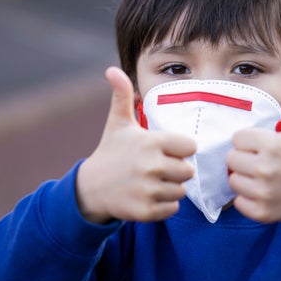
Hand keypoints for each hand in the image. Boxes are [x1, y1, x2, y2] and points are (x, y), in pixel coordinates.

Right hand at [76, 67, 196, 223]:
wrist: (90, 188)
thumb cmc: (111, 152)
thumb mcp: (117, 123)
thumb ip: (122, 96)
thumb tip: (112, 69)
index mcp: (151, 142)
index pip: (190, 146)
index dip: (181, 149)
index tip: (166, 150)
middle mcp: (151, 166)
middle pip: (188, 171)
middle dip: (176, 171)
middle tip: (158, 169)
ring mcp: (148, 189)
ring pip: (181, 191)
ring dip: (170, 188)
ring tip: (153, 182)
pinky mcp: (145, 210)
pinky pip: (172, 209)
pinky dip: (164, 205)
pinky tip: (149, 196)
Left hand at [226, 72, 280, 229]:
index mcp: (273, 146)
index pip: (238, 139)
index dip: (250, 141)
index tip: (266, 145)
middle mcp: (266, 169)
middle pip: (231, 159)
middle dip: (245, 159)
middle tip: (263, 162)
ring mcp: (264, 193)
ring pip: (233, 180)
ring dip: (244, 179)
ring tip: (263, 177)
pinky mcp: (262, 212)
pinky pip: (238, 202)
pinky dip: (247, 199)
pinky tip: (264, 192)